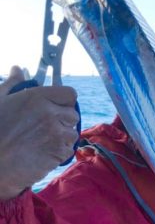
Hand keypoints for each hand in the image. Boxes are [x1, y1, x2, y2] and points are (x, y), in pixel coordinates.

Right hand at [0, 66, 78, 199]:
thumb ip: (12, 84)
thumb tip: (17, 69)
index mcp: (37, 98)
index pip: (70, 94)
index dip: (64, 100)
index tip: (56, 106)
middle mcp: (50, 114)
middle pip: (73, 114)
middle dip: (63, 120)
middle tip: (47, 126)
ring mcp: (56, 135)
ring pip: (72, 134)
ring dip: (62, 137)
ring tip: (43, 140)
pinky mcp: (58, 154)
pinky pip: (68, 150)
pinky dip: (59, 152)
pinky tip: (43, 152)